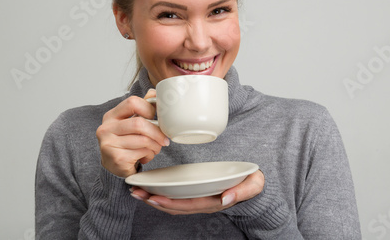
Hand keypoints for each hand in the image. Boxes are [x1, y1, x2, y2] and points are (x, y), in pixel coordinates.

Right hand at [96, 89, 169, 177]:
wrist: (113, 166)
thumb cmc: (125, 142)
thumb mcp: (130, 122)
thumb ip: (141, 107)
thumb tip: (154, 92)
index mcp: (111, 116)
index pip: (132, 102)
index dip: (149, 109)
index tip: (156, 118)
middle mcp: (106, 128)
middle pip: (139, 123)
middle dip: (157, 132)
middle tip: (164, 139)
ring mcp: (109, 144)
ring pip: (143, 140)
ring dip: (155, 146)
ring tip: (155, 149)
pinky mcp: (116, 158)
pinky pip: (142, 152)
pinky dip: (149, 155)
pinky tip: (145, 156)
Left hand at [130, 170, 264, 214]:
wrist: (253, 184)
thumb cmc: (251, 183)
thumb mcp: (253, 184)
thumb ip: (243, 191)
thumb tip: (225, 198)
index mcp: (214, 201)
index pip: (188, 205)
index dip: (170, 203)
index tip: (154, 197)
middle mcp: (203, 203)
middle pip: (175, 206)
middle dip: (154, 201)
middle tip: (136, 193)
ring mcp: (198, 199)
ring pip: (173, 203)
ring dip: (154, 198)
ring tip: (137, 191)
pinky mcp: (195, 194)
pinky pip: (175, 198)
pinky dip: (161, 194)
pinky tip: (150, 189)